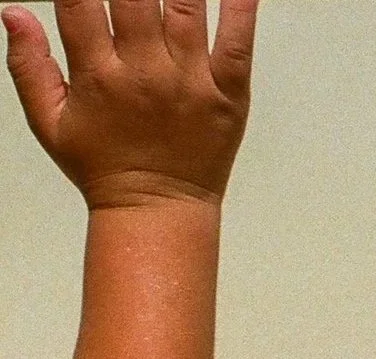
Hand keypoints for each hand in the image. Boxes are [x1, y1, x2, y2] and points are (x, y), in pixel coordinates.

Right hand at [3, 0, 256, 209]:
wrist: (157, 209)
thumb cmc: (104, 167)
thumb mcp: (49, 121)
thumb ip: (28, 64)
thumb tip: (13, 13)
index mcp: (98, 75)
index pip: (79, 4)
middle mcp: (145, 73)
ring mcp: (189, 82)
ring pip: (185, 10)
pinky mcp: (228, 95)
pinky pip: (237, 44)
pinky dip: (240, 10)